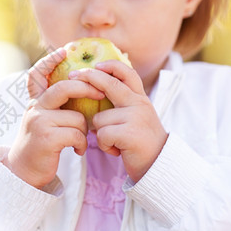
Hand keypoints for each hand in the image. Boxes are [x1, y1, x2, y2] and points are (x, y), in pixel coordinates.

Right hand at [4, 49, 104, 188]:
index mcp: (35, 102)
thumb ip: (55, 107)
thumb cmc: (40, 145)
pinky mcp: (47, 137)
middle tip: (100, 93)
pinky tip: (76, 150)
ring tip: (79, 141)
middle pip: (64, 88)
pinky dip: (81, 144)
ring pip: (76, 117)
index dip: (49, 61)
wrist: (24, 171)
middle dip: (86, 88)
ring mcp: (39, 121)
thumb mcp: (43, 121)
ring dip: (84, 131)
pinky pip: (76, 134)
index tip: (64, 51)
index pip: (37, 75)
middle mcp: (35, 108)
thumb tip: (81, 90)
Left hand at [69, 60, 167, 182]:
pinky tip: (116, 150)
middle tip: (72, 76)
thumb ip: (121, 104)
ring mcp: (135, 117)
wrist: (158, 166)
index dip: (111, 66)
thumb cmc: (139, 142)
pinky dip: (104, 145)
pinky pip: (102, 134)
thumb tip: (94, 91)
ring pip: (99, 118)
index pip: (127, 73)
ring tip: (114, 142)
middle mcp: (139, 103)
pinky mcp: (130, 133)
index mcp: (140, 98)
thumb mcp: (134, 117)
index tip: (96, 64)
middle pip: (109, 84)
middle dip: (89, 77)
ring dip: (100, 133)